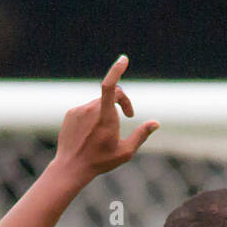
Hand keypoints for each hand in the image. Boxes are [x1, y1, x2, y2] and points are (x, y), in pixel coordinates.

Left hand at [54, 55, 158, 180]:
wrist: (71, 167)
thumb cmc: (100, 162)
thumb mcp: (125, 152)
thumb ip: (141, 135)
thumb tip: (156, 123)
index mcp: (105, 116)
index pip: (111, 86)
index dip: (117, 70)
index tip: (123, 60)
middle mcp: (91, 109)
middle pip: (110, 96)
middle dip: (122, 102)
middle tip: (129, 116)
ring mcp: (79, 110)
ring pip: (98, 103)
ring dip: (106, 111)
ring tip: (104, 133)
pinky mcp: (71, 113)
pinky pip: (86, 110)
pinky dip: (92, 117)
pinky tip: (90, 135)